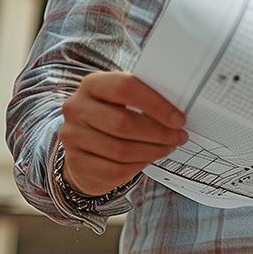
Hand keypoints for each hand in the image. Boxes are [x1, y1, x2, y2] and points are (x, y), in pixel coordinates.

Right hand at [58, 71, 187, 194]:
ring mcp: (73, 136)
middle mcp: (76, 108)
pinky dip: (139, 165)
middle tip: (179, 136)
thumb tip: (178, 112)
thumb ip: (145, 99)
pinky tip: (149, 158)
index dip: (157, 105)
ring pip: (122, 150)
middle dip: (160, 133)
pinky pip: (116, 169)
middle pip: (124, 123)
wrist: (84, 145)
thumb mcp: (124, 101)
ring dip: (154, 150)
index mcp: (92, 84)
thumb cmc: (113, 118)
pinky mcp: (75, 162)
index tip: (179, 119)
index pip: (125, 88)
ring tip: (168, 147)